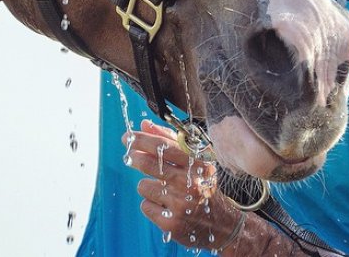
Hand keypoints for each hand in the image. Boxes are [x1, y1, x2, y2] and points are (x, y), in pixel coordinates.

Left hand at [125, 120, 247, 252]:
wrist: (221, 224)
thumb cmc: (203, 185)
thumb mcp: (195, 159)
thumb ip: (170, 139)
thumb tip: (145, 124)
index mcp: (197, 164)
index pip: (164, 146)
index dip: (142, 140)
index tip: (127, 136)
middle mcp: (189, 183)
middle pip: (151, 165)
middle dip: (135, 157)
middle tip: (129, 156)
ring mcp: (180, 205)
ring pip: (145, 186)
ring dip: (147, 185)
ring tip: (163, 190)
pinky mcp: (171, 224)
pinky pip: (145, 206)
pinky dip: (150, 204)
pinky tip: (165, 206)